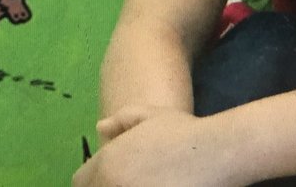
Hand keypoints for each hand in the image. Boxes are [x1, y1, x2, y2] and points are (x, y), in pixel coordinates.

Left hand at [74, 109, 238, 186]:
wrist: (215, 154)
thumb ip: (121, 121)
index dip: (93, 180)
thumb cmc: (183, 132)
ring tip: (142, 185)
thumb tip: (100, 128)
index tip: (110, 179)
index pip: (80, 182)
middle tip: (129, 182)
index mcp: (108, 164)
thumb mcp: (149, 115)